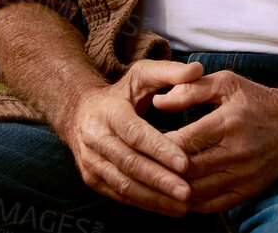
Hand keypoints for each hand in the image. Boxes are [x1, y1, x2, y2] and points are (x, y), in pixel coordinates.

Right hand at [52, 59, 201, 215]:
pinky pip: (120, 194)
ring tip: (182, 205)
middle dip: (160, 180)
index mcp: (109, 112)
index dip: (159, 149)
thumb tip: (197, 69)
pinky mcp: (93, 178)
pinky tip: (168, 208)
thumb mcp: (142, 75)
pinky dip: (145, 203)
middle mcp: (95, 138)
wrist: (80, 113)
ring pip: (124, 184)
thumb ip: (170, 72)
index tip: (184, 162)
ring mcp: (91, 162)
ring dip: (154, 197)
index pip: (135, 134)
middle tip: (187, 191)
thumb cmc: (121, 93)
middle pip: (130, 164)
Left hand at [154, 71, 277, 212]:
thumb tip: (158, 101)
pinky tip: (177, 194)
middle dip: (160, 171)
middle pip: (188, 171)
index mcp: (230, 120)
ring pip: (196, 192)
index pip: (183, 141)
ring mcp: (245, 174)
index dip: (157, 146)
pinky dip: (190, 204)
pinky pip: (212, 206)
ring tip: (154, 182)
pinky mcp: (249, 191)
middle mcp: (239, 150)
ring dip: (172, 190)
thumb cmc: (257, 101)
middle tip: (141, 167)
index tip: (141, 143)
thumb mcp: (228, 83)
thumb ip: (191, 89)